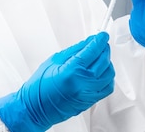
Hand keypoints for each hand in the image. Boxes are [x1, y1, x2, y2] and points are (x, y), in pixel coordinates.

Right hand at [0, 32, 114, 131]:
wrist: (36, 109)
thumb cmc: (40, 86)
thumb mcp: (54, 61)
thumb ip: (75, 50)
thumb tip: (88, 42)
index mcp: (72, 71)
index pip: (93, 51)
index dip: (100, 40)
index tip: (102, 35)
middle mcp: (82, 83)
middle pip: (103, 61)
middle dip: (104, 49)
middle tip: (101, 43)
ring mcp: (88, 94)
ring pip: (109, 74)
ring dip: (108, 62)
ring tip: (101, 57)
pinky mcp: (90, 102)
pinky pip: (107, 87)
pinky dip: (108, 77)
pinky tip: (102, 72)